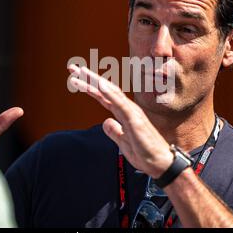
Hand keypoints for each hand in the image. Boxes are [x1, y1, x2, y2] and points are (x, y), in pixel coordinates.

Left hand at [68, 64, 172, 178]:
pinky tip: (100, 85)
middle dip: (88, 78)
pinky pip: (120, 103)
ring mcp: (131, 112)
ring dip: (95, 81)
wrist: (160, 163)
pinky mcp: (135, 119)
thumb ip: (114, 131)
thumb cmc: (145, 153)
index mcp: (123, 113)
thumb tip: (106, 122)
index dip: (89, 87)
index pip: (103, 96)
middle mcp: (127, 109)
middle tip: (72, 68)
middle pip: (105, 90)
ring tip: (80, 72)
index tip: (75, 78)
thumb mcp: (123, 143)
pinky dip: (109, 93)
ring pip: (110, 92)